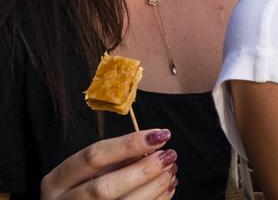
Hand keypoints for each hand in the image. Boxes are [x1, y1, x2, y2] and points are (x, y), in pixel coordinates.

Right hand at [40, 129, 177, 199]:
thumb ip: (114, 159)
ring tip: (171, 171)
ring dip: (153, 187)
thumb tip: (152, 145)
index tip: (160, 135)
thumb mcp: (88, 172)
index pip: (93, 157)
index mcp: (57, 181)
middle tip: (169, 156)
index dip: (129, 144)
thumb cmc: (83, 190)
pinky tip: (167, 189)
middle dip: (142, 171)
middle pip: (104, 189)